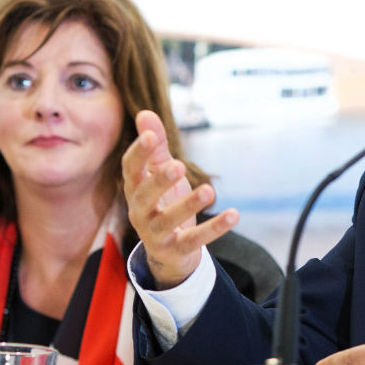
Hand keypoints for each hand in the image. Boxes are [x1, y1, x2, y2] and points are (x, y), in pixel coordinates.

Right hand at [122, 110, 237, 288]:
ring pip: (167, 220)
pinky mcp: (175, 250)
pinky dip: (214, 228)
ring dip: (188, 205)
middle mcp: (139, 212)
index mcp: (135, 189)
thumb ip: (156, 147)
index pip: (130, 169)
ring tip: (209, 191)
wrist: (168, 252)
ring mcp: (155, 234)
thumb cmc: (164, 203)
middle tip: (178, 165)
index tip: (152, 136)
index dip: (139, 153)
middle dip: (159, 181)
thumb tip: (145, 112)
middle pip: (143, 196)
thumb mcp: (160, 173)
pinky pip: (194, 240)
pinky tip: (234, 215)